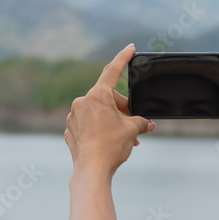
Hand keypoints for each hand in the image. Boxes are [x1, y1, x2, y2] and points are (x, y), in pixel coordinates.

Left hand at [65, 44, 155, 176]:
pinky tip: (109, 143)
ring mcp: (74, 117)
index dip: (123, 58)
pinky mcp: (71, 131)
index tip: (130, 48)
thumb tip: (147, 124)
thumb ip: (140, 122)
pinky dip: (100, 130)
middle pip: (108, 98)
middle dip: (123, 109)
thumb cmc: (111, 147)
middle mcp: (82, 102)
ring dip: (113, 121)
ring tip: (125, 138)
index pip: (112, 71)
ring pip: (99, 113)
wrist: (91, 171)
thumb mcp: (131, 130)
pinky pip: (89, 124)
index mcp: (97, 96)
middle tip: (135, 124)